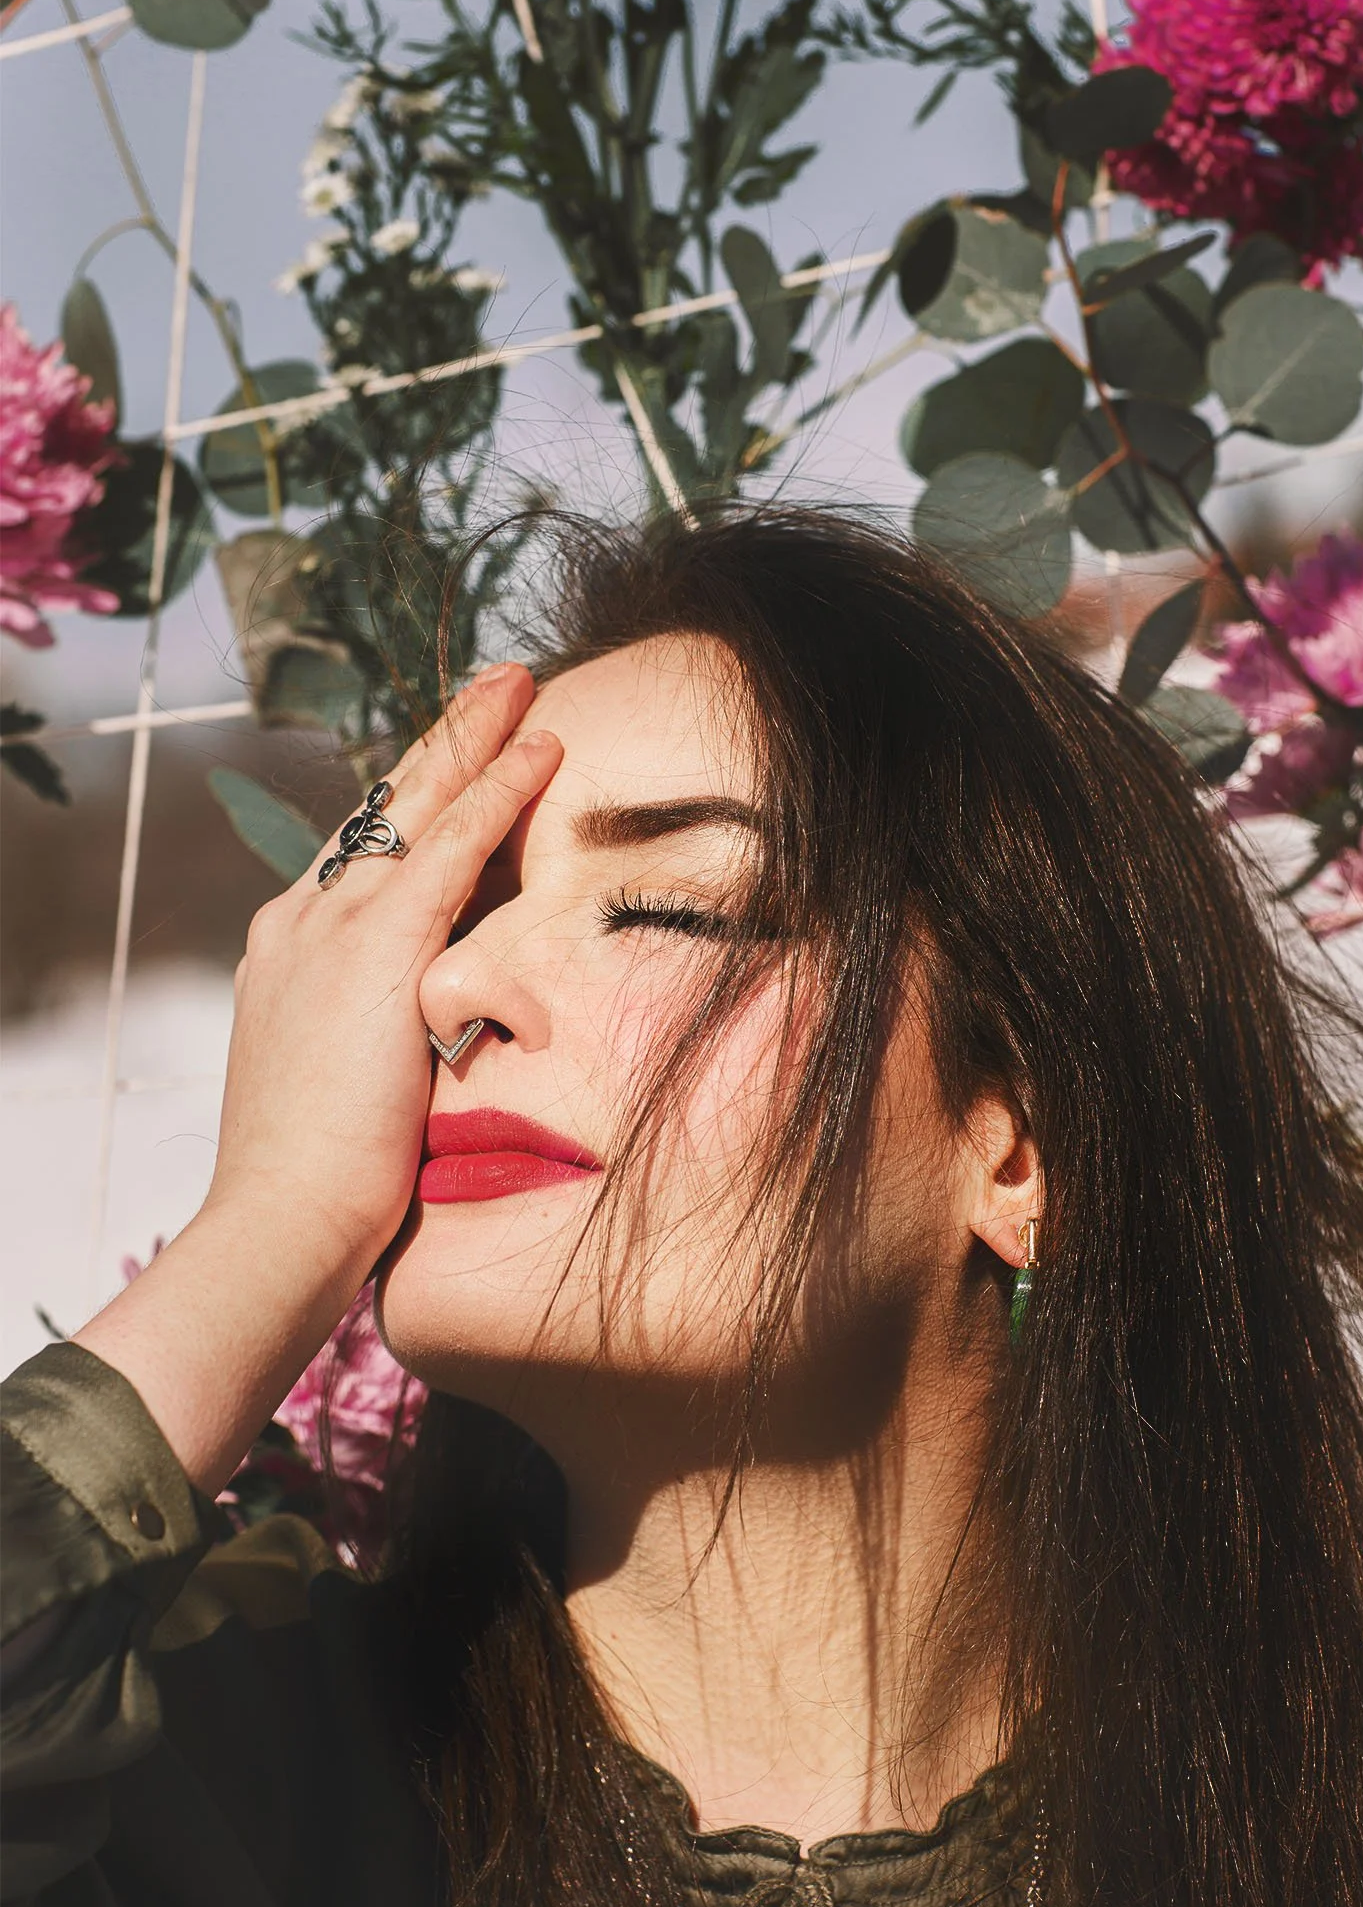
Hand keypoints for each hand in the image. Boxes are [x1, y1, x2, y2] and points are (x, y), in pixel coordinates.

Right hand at [204, 664, 561, 1281]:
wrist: (277, 1222)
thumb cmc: (317, 1182)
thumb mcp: (346, 1084)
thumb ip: (382, 1035)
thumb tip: (432, 1033)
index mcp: (287, 951)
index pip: (359, 854)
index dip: (410, 801)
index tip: (452, 761)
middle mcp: (300, 921)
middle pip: (380, 808)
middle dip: (441, 743)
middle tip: (492, 688)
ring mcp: (332, 927)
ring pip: (415, 805)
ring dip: (474, 737)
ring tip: (519, 684)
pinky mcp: (375, 947)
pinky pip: (451, 843)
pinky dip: (498, 788)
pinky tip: (541, 746)